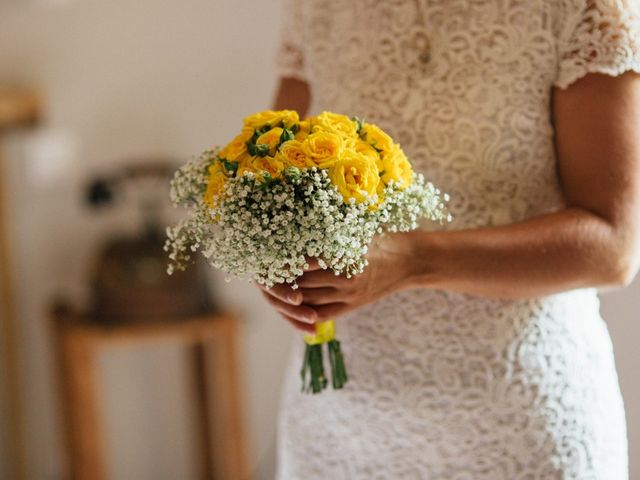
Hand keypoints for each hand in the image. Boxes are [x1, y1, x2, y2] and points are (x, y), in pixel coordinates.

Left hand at [259, 233, 416, 332]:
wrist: (411, 261)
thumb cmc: (381, 238)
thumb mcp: (355, 231)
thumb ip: (328, 233)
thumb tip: (294, 228)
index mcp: (345, 256)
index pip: (303, 261)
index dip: (283, 259)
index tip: (267, 252)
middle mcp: (345, 279)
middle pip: (301, 283)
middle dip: (281, 277)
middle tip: (261, 270)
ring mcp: (349, 296)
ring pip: (308, 300)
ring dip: (288, 294)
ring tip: (271, 284)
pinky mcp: (352, 307)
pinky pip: (321, 313)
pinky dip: (303, 311)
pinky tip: (291, 302)